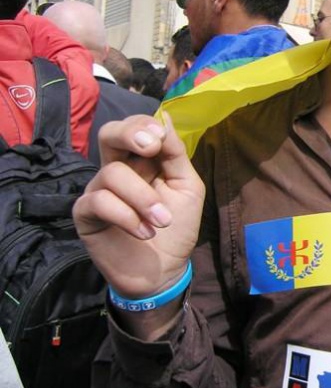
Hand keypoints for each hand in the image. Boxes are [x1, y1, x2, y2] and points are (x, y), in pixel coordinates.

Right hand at [73, 113, 204, 303]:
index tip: (159, 139)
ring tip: (163, 221)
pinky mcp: (85, 215)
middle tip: (150, 149)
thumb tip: (165, 116)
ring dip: (144, 198)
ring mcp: (99, 190)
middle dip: (129, 134)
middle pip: (108, 133)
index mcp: (143, 159)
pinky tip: (145, 232)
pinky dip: (127, 216)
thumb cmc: (178, 227)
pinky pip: (99, 202)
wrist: (164, 270)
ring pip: (112, 173)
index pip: (135, 126)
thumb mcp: (187, 187)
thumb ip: (176, 154)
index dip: (144, 125)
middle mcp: (117, 169)